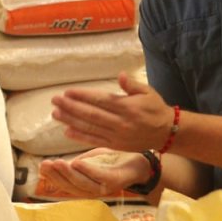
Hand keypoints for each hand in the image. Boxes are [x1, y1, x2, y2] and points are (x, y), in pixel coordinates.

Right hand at [37, 148, 151, 198]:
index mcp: (85, 186)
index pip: (65, 185)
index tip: (40, 167)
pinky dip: (87, 171)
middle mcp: (93, 191)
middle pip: (71, 186)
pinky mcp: (115, 182)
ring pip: (82, 184)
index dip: (52, 178)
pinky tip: (77, 163)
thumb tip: (54, 164)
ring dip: (68, 174)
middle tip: (45, 165)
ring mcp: (104, 188)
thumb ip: (75, 164)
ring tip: (56, 163)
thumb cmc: (114, 160)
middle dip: (56, 176)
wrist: (141, 161)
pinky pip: (98, 177)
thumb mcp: (91, 160)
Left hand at [50, 72, 173, 151]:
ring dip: (71, 121)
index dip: (83, 96)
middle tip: (55, 100)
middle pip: (91, 115)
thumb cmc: (155, 108)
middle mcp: (121, 123)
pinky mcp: (115, 145)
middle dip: (71, 107)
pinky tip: (67, 131)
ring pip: (90, 128)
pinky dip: (80, 137)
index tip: (67, 92)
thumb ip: (132, 85)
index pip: (100, 101)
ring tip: (56, 113)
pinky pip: (95, 141)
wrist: (166, 132)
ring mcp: (117, 136)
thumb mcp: (148, 92)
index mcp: (128, 107)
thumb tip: (121, 75)